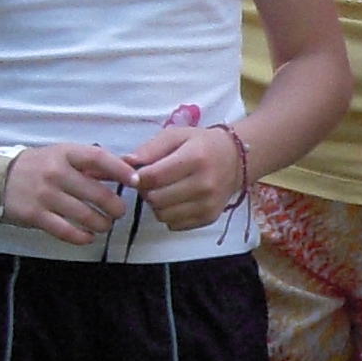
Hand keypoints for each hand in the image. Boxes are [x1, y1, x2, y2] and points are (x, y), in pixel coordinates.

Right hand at [0, 143, 131, 246]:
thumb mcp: (61, 155)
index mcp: (65, 153)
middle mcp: (56, 173)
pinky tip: (88, 236)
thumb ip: (90, 164)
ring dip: (102, 224)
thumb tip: (125, 170)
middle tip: (118, 212)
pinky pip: (66, 231)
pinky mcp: (35, 216)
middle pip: (97, 193)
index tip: (135, 181)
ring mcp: (45, 195)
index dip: (120, 170)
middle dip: (115, 207)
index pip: (98, 158)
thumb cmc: (37, 165)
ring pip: (85, 215)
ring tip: (105, 225)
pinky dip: (82, 236)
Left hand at [122, 122, 247, 230]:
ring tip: (164, 190)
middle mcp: (204, 184)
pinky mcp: (209, 218)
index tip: (136, 174)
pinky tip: (176, 200)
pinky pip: (174, 225)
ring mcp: (208, 204)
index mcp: (195, 158)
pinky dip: (169, 214)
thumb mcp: (176, 136)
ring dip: (157, 204)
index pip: (154, 177)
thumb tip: (126, 162)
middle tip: (151, 182)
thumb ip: (150, 148)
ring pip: (162, 215)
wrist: (235, 160)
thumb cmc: (201, 144)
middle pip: (156, 198)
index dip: (137, 178)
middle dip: (146, 191)